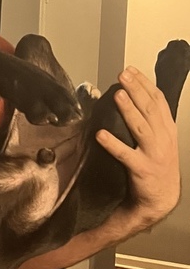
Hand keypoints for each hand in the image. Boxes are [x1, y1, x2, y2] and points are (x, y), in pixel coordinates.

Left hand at [96, 66, 180, 226]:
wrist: (161, 198)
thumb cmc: (157, 166)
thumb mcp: (160, 138)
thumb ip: (149, 118)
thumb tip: (131, 95)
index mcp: (167, 130)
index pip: (158, 101)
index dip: (145, 83)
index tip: (132, 70)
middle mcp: (163, 139)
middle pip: (150, 109)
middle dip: (137, 90)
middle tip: (123, 75)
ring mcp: (153, 155)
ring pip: (141, 128)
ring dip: (129, 110)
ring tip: (117, 95)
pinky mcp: (141, 170)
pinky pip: (125, 155)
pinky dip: (113, 144)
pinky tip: (100, 135)